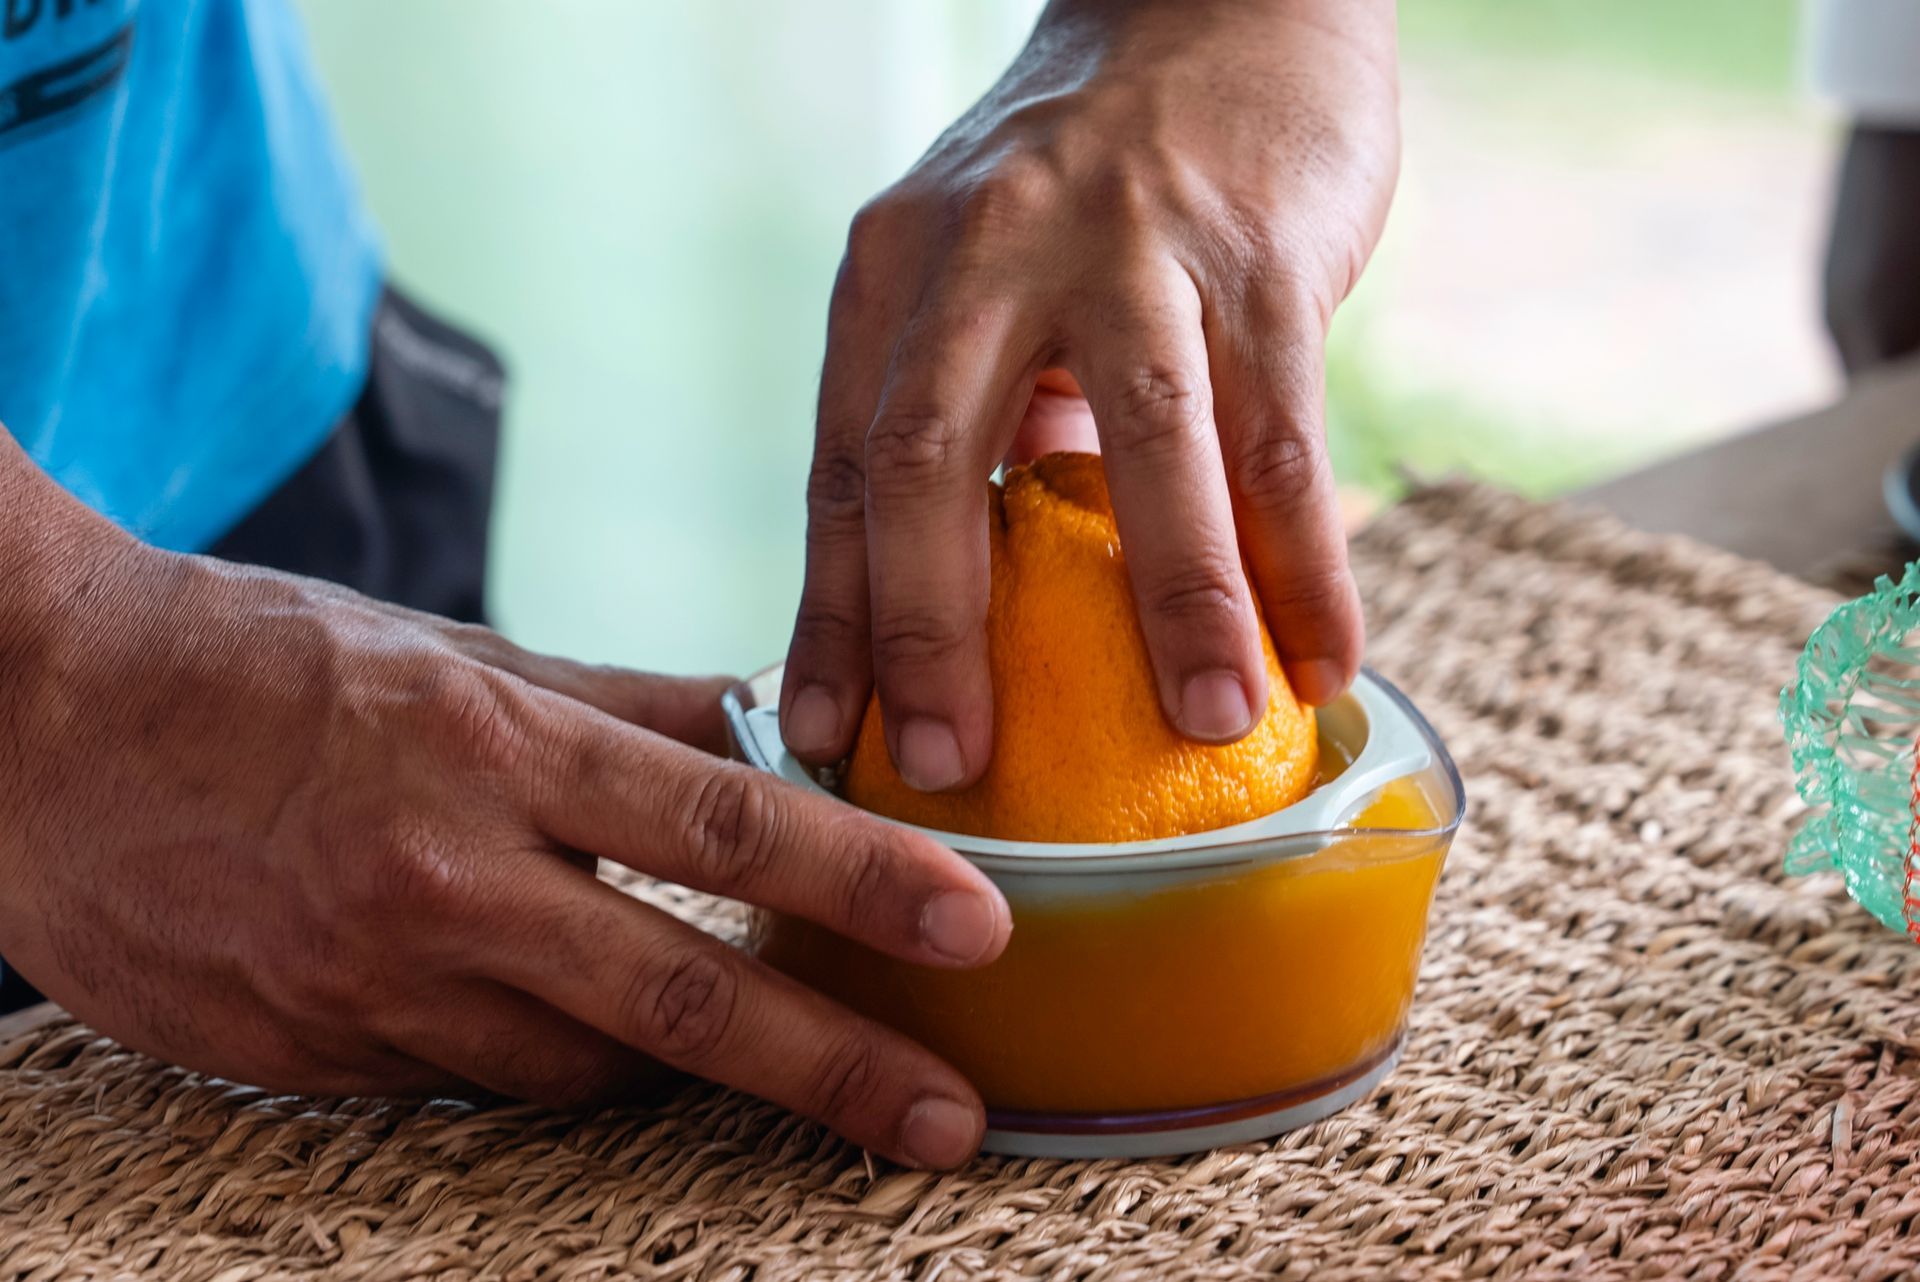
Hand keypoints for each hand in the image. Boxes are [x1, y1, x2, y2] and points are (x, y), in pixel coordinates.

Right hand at [0, 447, 1010, 1169]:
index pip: (725, 829)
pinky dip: (536, 1056)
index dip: (865, 882)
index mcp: (493, 748)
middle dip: (834, 1069)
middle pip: (682, 1000)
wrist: (35, 722)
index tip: (976, 926)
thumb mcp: (460, 651)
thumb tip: (774, 725)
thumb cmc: (263, 663)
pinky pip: (471, 1085)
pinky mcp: (310, 1062)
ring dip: (674, 1058)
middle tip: (951, 1120)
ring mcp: (370, 990)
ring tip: (745, 1037)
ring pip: (580, 1068)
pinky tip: (539, 1007)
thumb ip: (627, 706)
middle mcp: (443, 882)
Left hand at [783, 0, 1398, 790]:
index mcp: (899, 270)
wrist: (1217, 2)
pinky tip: (1326, 658)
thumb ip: (966, 411)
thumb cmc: (1091, 178)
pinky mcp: (1258, 248)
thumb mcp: (980, 267)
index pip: (842, 464)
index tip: (830, 733)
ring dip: (1172, 602)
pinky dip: (1307, 558)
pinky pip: (1284, 428)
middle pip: (932, 456)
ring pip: (1142, 441)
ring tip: (1199, 724)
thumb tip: (959, 601)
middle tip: (949, 763)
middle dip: (932, 628)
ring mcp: (1128, 241)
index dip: (832, 612)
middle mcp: (990, 247)